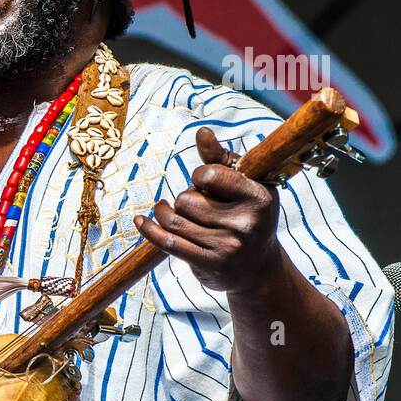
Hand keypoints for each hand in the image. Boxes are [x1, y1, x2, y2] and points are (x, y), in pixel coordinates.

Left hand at [133, 127, 282, 293]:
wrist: (257, 268)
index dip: (199, 176)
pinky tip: (141, 220)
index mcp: (259, 197)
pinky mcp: (210, 264)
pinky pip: (168, 242)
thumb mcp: (245, 185)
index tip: (203, 182)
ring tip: (169, 211)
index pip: (208, 175)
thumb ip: (220, 159)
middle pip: (186, 200)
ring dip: (166, 214)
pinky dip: (149, 229)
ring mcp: (228, 246)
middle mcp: (246, 223)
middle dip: (185, 199)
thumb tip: (201, 131)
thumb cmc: (247, 215)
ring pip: (174, 220)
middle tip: (199, 207)